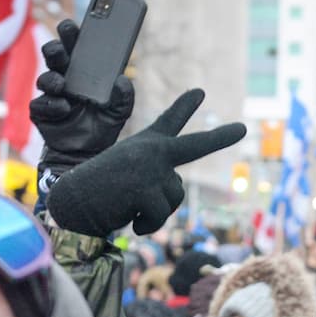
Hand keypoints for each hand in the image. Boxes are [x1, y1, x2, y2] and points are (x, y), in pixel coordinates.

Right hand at [29, 19, 134, 177]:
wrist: (87, 155)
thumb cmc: (101, 126)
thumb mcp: (119, 111)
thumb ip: (124, 96)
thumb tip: (121, 81)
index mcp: (81, 71)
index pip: (74, 47)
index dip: (70, 34)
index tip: (71, 27)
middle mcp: (63, 78)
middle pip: (53, 56)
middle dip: (55, 48)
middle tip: (60, 49)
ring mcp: (50, 95)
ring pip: (44, 78)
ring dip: (52, 79)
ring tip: (63, 85)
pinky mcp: (41, 113)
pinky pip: (40, 104)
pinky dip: (52, 105)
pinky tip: (64, 108)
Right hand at [47, 89, 245, 237]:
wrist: (73, 202)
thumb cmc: (100, 192)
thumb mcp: (131, 178)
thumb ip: (158, 178)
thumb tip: (175, 191)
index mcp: (146, 145)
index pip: (169, 122)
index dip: (184, 106)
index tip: (200, 92)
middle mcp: (152, 150)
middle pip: (195, 146)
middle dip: (221, 137)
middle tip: (242, 129)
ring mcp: (150, 167)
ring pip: (174, 198)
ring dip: (155, 212)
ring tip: (129, 205)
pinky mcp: (145, 188)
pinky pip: (159, 215)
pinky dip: (146, 224)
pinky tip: (127, 216)